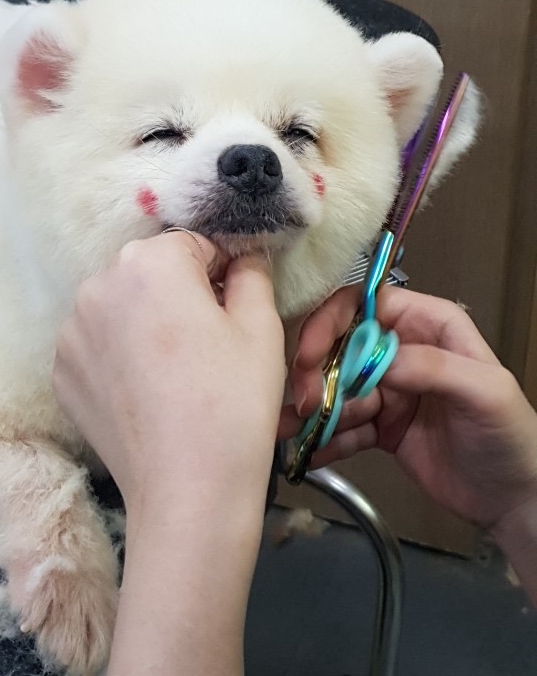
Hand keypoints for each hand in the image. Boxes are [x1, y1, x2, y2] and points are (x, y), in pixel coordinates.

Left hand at [55, 231, 284, 511]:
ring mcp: (71, 331)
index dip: (221, 274)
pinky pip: (97, 345)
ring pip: (121, 307)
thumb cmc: (233, 402)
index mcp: (149, 261)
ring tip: (175, 372)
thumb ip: (250, 272)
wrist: (187, 491)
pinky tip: (146, 391)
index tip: (233, 313)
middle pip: (150, 272)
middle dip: (179, 294)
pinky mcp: (61, 372)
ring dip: (145, 322)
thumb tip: (241, 256)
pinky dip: (119, 356)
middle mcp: (98, 284)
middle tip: (207, 345)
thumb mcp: (260, 326)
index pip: (194, 245)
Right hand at [283, 287, 536, 537]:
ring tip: (289, 432)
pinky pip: (343, 427)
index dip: (331, 321)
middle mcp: (402, 350)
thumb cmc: (511, 436)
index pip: (366, 303)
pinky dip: (323, 440)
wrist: (515, 501)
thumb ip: (434, 367)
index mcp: (428, 324)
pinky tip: (308, 455)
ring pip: (336, 389)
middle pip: (340, 345)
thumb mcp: (485, 392)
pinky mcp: (380, 426)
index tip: (309, 354)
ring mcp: (389, 389)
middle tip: (303, 402)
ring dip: (312, 410)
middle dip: (315, 372)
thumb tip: (377, 360)